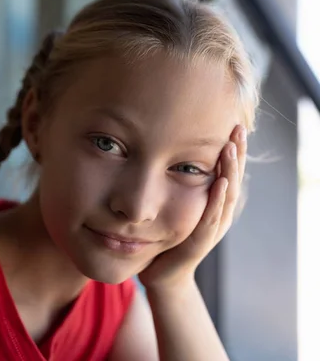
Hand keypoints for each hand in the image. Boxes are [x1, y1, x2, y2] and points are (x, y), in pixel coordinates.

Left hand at [138, 125, 247, 292]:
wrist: (162, 275)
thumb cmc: (166, 240)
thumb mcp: (174, 206)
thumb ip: (176, 184)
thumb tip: (165, 152)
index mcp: (213, 205)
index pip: (226, 173)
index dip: (232, 150)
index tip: (233, 124)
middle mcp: (218, 215)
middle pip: (232, 179)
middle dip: (236, 154)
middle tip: (238, 129)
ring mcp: (211, 229)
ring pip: (226, 197)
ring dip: (229, 172)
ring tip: (230, 148)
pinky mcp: (199, 242)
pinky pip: (211, 219)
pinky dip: (216, 201)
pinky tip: (218, 183)